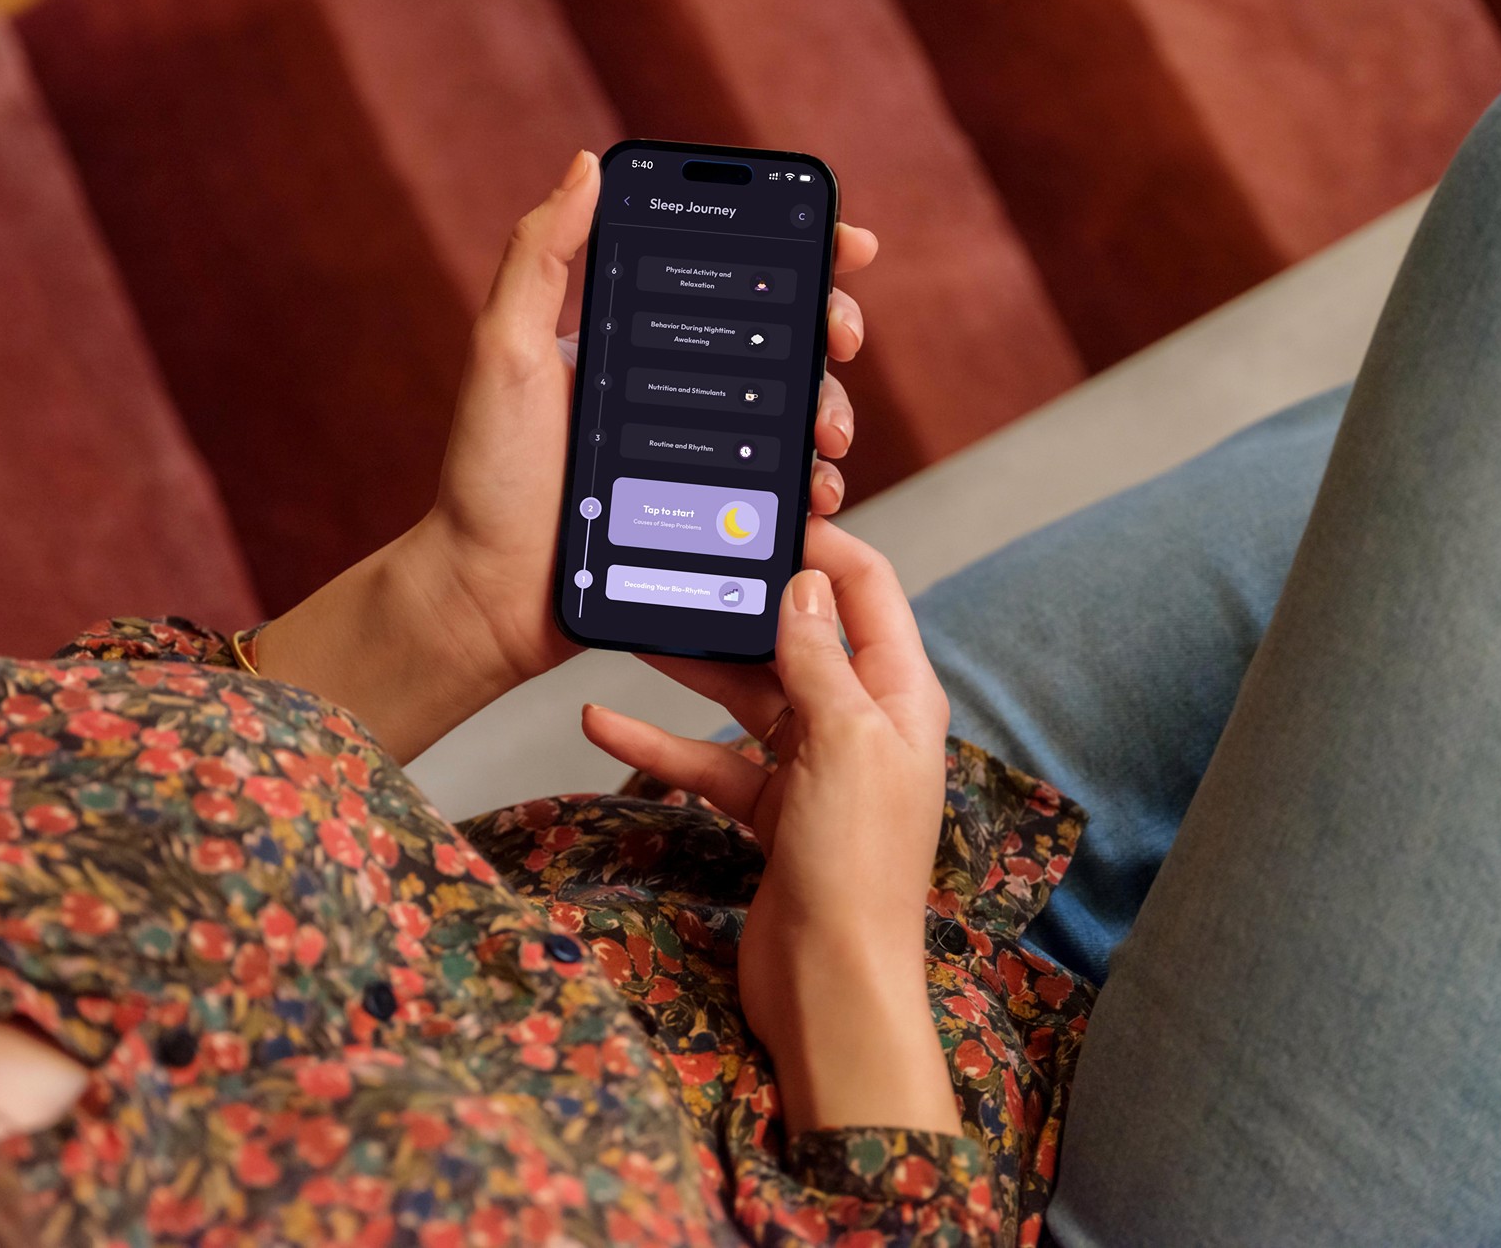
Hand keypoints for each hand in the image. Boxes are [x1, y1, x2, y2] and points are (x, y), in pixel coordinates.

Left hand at [255, 151, 880, 761]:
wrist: (489, 595)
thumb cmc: (487, 474)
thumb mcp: (505, 350)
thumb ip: (541, 256)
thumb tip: (586, 165)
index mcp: (637, 336)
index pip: (730, 273)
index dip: (799, 252)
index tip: (845, 247)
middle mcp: (678, 388)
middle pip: (784, 338)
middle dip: (830, 329)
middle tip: (838, 340)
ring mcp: (700, 453)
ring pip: (795, 414)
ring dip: (833, 409)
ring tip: (827, 431)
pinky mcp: (713, 516)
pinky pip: (783, 490)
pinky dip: (814, 484)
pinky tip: (817, 490)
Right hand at [582, 519, 960, 1135]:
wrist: (832, 988)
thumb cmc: (856, 866)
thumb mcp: (843, 742)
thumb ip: (820, 659)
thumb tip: (803, 583)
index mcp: (899, 692)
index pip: (865, 589)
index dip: (819, 545)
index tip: (758, 511)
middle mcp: (860, 719)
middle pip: (797, 635)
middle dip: (739, 600)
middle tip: (678, 556)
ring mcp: (812, 765)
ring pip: (745, 692)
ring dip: (689, 664)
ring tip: (631, 623)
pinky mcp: (769, 809)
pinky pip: (710, 757)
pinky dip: (661, 739)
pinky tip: (601, 720)